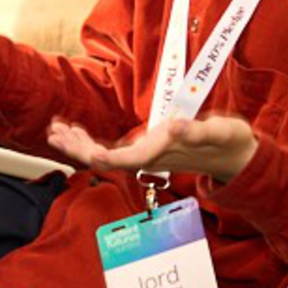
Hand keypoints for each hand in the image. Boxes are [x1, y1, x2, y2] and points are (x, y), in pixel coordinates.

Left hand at [45, 108, 257, 182]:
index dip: (104, 156)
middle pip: (105, 159)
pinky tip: (73, 130)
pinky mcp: (142, 150)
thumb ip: (198, 132)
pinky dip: (88, 140)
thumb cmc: (228, 141)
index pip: (126, 159)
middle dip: (79, 148)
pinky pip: (108, 149)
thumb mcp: (220, 132)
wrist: (233, 154)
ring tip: (55, 129)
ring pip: (102, 155)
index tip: (84, 149)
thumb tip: (176, 128)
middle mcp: (147, 158)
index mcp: (161, 154)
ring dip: (78, 144)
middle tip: (54, 132)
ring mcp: (142, 156)